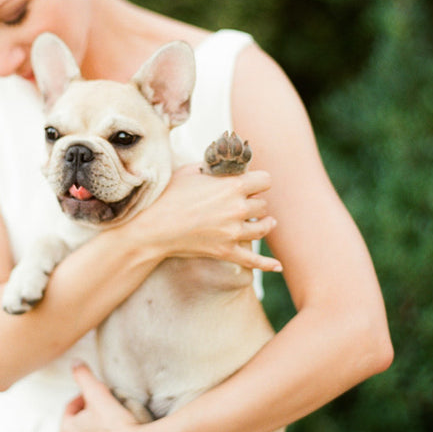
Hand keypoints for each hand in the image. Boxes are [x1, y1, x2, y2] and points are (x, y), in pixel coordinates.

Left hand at [60, 364, 149, 431]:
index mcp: (67, 430)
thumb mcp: (97, 392)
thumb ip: (83, 375)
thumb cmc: (115, 423)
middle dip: (90, 414)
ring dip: (97, 430)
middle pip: (79, 424)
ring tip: (114, 422)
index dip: (85, 397)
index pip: (71, 407)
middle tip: (107, 406)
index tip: (99, 394)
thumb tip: (75, 362)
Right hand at [134, 164, 281, 271]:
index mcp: (232, 186)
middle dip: (254, 202)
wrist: (154, 228)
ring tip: (264, 222)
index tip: (251, 183)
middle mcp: (238, 209)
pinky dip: (267, 264)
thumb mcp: (189, 171)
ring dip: (264, 224)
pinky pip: (253, 260)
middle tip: (243, 202)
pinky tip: (278, 266)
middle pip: (263, 204)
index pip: (265, 180)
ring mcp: (234, 232)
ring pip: (263, 228)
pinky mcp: (226, 251)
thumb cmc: (168, 196)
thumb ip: (211, 167)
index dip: (258, 181)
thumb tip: (219, 165)